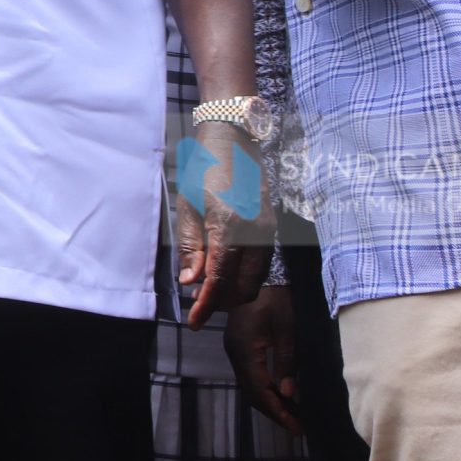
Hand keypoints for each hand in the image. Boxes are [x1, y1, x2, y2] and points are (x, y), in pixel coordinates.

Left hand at [174, 119, 274, 326]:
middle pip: (243, 287)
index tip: (193, 321)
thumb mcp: (188, 207)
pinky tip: (225, 273)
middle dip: (221, 301)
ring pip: (256, 280)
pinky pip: (261, 265)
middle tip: (198, 304)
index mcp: (229, 225)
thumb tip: (191, 282)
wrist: (233, 138)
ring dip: (233, 291)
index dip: (206, 305)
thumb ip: (191, 247)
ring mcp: (268, 230)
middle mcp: (255, 231)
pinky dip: (244, 276)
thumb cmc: (204, 168)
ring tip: (209, 290)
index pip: (220, 279)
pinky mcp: (272, 228)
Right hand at [224, 284, 303, 435]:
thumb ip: (287, 363)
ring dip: (269, 402)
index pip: (259, 390)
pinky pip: (249, 375)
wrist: (260, 275)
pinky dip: (264, 389)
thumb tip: (290, 394)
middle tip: (297, 427)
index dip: (278, 410)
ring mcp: (233, 349)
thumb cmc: (277, 300)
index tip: (297, 426)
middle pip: (251, 392)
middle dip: (274, 411)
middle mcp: (234, 352)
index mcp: (244, 349)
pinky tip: (281, 395)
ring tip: (292, 416)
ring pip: (248, 385)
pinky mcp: (238, 346)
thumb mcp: (288, 330)